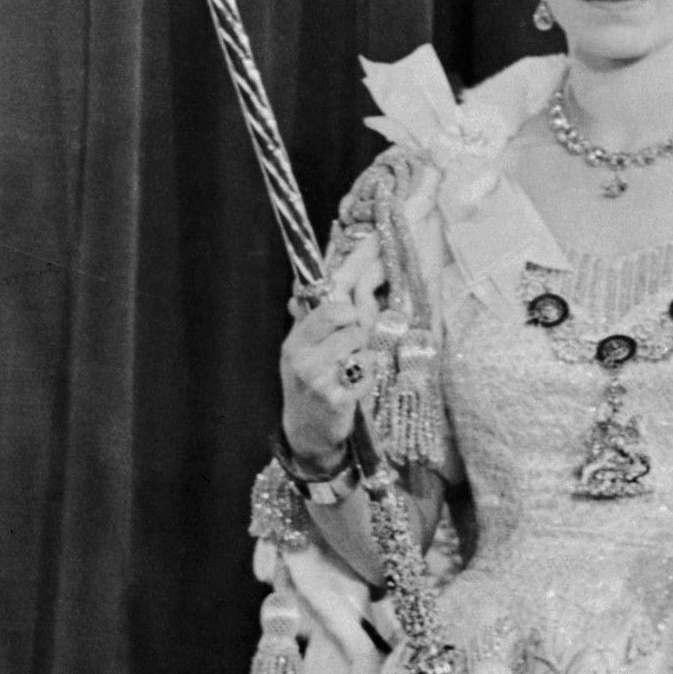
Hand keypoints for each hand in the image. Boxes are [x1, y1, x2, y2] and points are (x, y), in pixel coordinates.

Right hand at [280, 235, 384, 468]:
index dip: (354, 269)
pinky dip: (367, 378)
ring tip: (348, 369)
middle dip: (355, 325)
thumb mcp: (303, 350)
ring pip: (359, 343)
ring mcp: (317, 377)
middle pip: (345, 316)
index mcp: (296, 339)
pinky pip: (368, 372)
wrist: (308, 431)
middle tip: (350, 344)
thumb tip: (301, 285)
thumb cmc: (312, 383)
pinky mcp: (336, 399)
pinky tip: (353, 387)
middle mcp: (301, 355)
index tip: (376, 242)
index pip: (326, 300)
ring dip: (363, 354)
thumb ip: (309, 319)